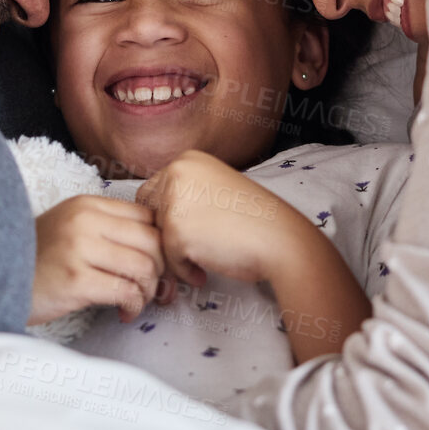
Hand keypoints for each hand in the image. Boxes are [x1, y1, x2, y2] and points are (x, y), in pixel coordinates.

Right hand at [29, 195, 166, 325]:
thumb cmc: (39, 258)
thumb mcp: (72, 228)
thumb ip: (108, 228)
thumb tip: (159, 248)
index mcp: (88, 204)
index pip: (148, 217)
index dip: (162, 243)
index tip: (161, 264)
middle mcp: (85, 221)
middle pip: (152, 241)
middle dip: (161, 271)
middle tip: (155, 289)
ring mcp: (80, 249)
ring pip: (143, 267)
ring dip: (148, 291)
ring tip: (136, 301)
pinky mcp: (76, 280)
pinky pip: (125, 291)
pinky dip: (133, 305)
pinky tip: (124, 312)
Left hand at [140, 150, 372, 364]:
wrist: (280, 239)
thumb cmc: (253, 220)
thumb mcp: (215, 190)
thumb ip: (184, 195)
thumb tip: (151, 218)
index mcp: (187, 159)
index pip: (153, 192)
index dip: (166, 218)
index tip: (189, 233)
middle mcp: (176, 173)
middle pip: (148, 213)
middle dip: (166, 236)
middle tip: (190, 250)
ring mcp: (174, 200)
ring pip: (156, 237)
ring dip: (176, 255)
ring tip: (203, 260)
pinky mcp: (176, 230)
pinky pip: (167, 258)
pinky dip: (184, 270)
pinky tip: (204, 270)